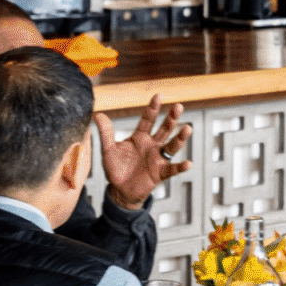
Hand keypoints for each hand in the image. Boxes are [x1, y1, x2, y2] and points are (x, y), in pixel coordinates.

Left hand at [94, 94, 191, 209]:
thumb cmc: (116, 168)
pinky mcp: (160, 173)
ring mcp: (158, 158)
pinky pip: (172, 169)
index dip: (153, 108)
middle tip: (178, 106)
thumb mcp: (109, 150)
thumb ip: (106, 133)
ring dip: (180, 138)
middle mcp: (152, 145)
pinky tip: (187, 163)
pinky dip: (180, 167)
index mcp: (140, 137)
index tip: (158, 95)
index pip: (148, 119)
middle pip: (164, 129)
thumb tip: (98, 114)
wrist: (120, 190)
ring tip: (187, 128)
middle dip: (171, 118)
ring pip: (172, 146)